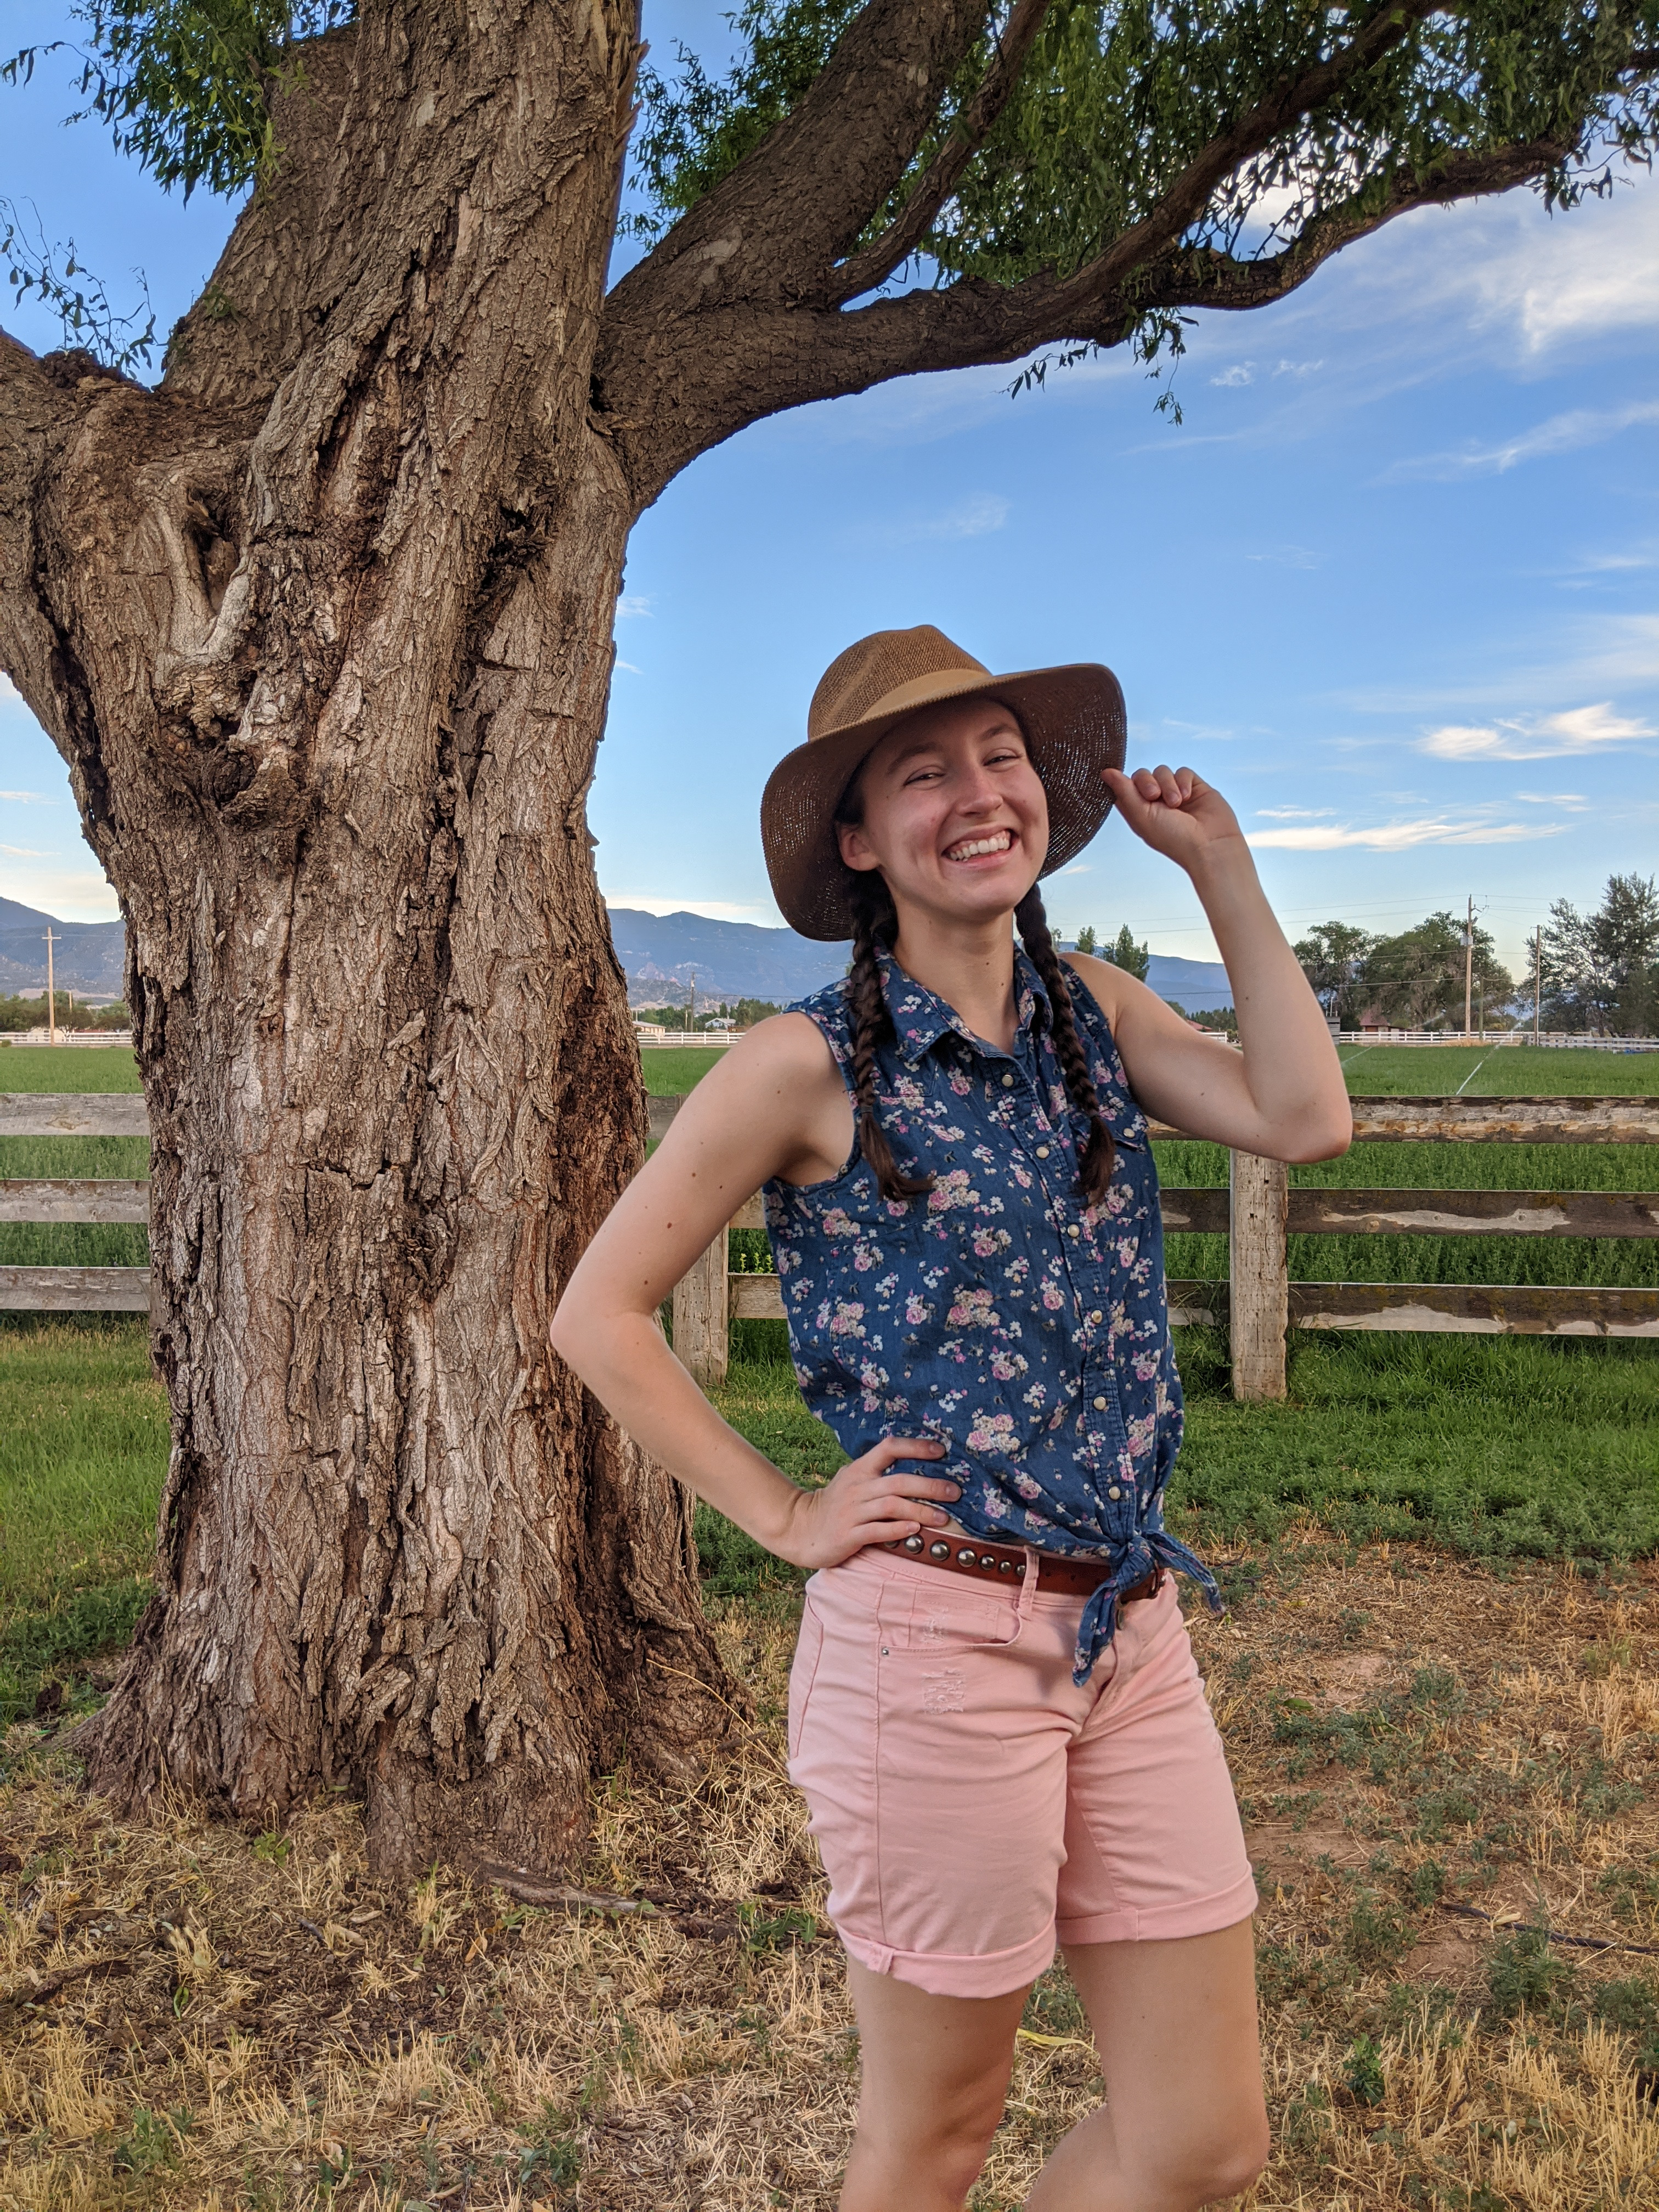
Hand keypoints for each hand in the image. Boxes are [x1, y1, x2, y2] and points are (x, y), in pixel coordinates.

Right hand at [775, 1437, 959, 1569]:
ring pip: (892, 1507)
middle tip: (955, 1492)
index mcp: (859, 1469)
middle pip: (898, 1481)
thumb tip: (916, 1466)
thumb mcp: (852, 1480)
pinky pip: (878, 1530)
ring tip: (944, 1518)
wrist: (801, 1529)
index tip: (941, 1451)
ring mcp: (852, 1511)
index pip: (889, 1448)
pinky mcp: (849, 1535)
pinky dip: (898, 1530)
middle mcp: (857, 1487)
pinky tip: (916, 1531)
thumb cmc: (835, 1504)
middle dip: (930, 1486)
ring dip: (921, 1511)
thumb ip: (877, 1472)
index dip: (916, 1447)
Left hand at [1103, 765, 1246, 874]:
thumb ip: (1124, 792)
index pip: (1124, 788)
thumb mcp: (1142, 816)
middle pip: (1141, 775)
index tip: (1125, 785)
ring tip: (1176, 803)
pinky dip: (1182, 781)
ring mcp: (1175, 793)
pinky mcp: (1194, 787)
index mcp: (1140, 812)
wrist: (1209, 845)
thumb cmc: (1174, 838)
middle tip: (1153, 796)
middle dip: (1145, 781)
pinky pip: (1182, 771)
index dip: (1123, 784)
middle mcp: (1156, 802)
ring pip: (1162, 771)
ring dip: (1167, 784)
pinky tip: (1187, 797)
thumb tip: (1105, 772)